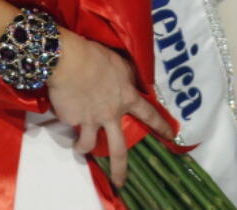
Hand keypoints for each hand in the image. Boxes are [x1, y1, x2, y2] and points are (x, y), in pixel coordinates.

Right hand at [47, 29, 174, 187]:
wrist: (69, 60)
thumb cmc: (96, 55)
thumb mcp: (119, 63)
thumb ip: (126, 76)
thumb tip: (129, 80)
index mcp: (126, 97)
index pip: (149, 114)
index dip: (161, 126)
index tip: (171, 136)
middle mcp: (111, 114)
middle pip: (119, 150)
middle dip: (120, 169)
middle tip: (121, 182)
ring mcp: (91, 120)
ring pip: (88, 145)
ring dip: (83, 148)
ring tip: (80, 147)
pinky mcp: (72, 119)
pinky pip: (69, 122)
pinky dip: (67, 118)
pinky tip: (65, 107)